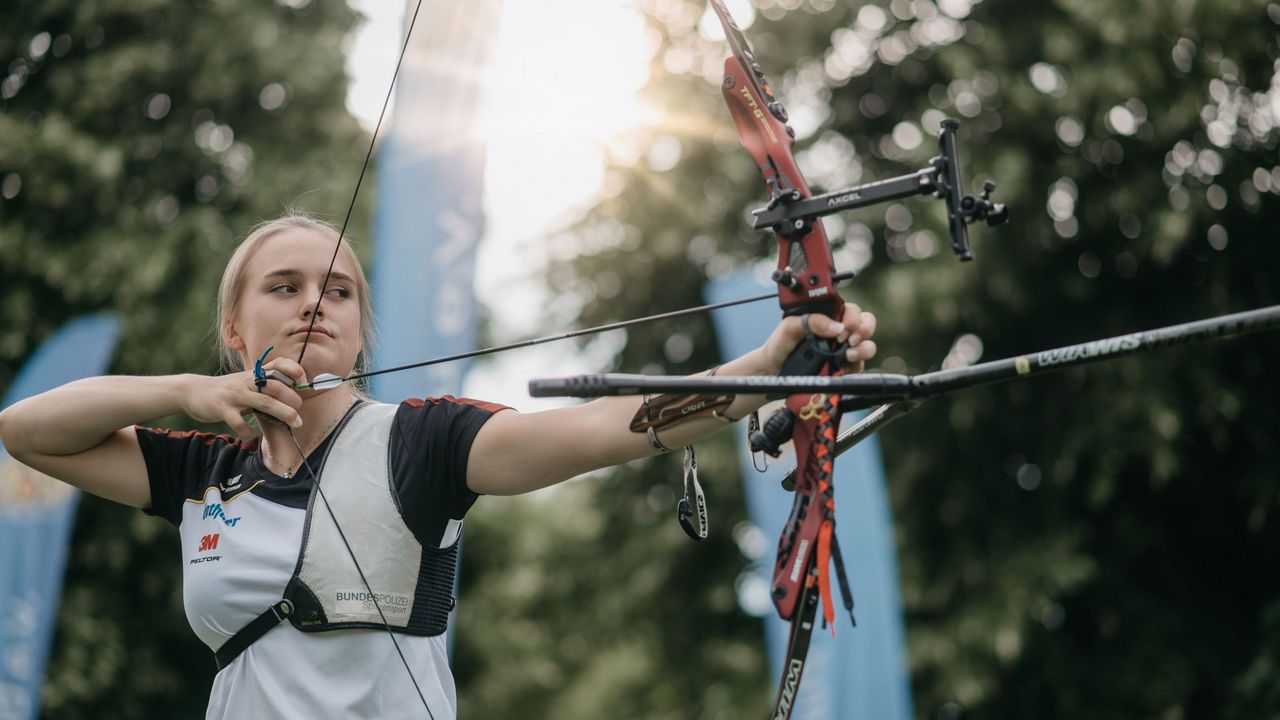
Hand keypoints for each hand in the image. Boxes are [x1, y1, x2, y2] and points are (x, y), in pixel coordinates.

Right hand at [180, 359, 307, 438]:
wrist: (192, 391)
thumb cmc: (227, 391)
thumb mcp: (247, 384)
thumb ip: (266, 388)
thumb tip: (292, 397)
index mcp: (254, 374)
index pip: (278, 364)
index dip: (294, 370)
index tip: (304, 383)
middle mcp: (246, 381)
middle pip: (275, 387)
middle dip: (292, 398)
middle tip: (300, 412)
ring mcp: (234, 394)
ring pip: (263, 402)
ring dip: (282, 412)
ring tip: (295, 422)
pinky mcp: (221, 408)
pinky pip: (238, 421)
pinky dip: (246, 430)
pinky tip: (249, 434)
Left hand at [759, 302, 877, 374]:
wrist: (773, 369)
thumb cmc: (781, 344)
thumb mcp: (790, 327)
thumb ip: (812, 321)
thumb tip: (836, 327)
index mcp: (829, 316)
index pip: (851, 310)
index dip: (852, 317)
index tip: (842, 327)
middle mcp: (840, 332)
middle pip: (866, 324)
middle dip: (864, 329)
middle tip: (849, 338)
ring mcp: (843, 350)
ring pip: (868, 345)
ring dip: (863, 348)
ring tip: (848, 354)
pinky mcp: (843, 368)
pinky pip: (859, 366)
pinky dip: (857, 364)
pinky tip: (844, 365)